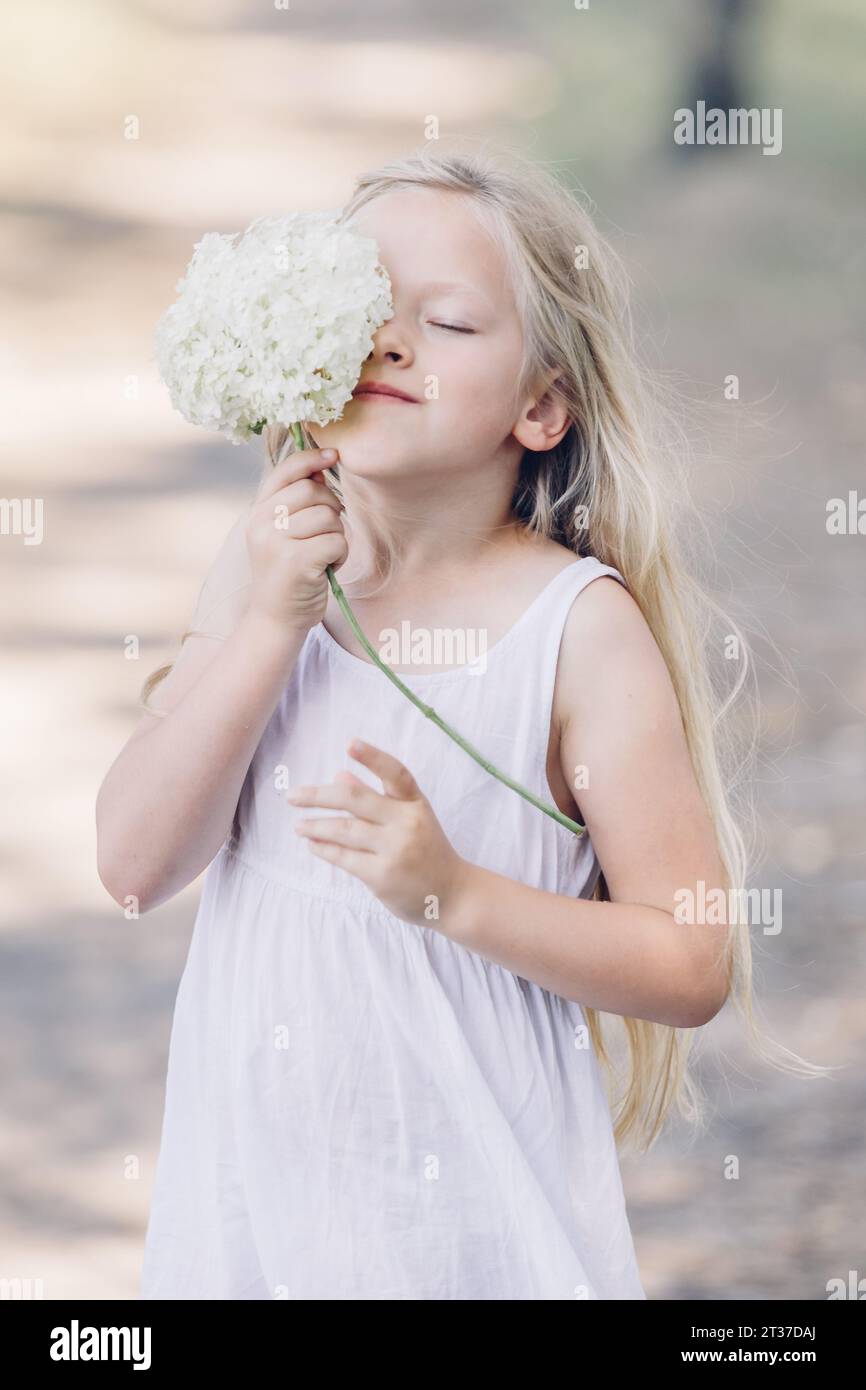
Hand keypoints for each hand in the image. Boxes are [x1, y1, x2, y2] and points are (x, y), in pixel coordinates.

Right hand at [246, 445, 347, 634]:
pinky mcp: (296, 562)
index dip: (311, 458)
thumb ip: (296, 502)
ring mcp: (276, 543)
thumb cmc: (287, 573)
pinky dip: (340, 555)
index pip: (285, 471)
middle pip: (313, 492)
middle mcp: (261, 524)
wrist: (275, 619)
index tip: (333, 455)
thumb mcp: (282, 534)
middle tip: (327, 532)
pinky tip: (327, 568)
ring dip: (337, 535)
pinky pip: (337, 541)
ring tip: (323, 554)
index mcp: (257, 513)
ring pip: (329, 517)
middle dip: (331, 508)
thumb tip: (321, 467)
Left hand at [287, 739, 471, 929]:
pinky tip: (312, 844)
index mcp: (415, 803)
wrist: (453, 894)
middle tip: (292, 796)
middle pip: (355, 799)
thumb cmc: (427, 851)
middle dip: (318, 796)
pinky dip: (324, 849)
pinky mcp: (382, 875)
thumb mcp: (410, 819)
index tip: (350, 744)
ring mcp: (395, 849)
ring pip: (344, 830)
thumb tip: (339, 776)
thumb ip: (377, 798)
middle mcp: (407, 822)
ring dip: (315, 826)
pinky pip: (344, 857)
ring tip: (299, 826)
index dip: (373, 757)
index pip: (396, 773)